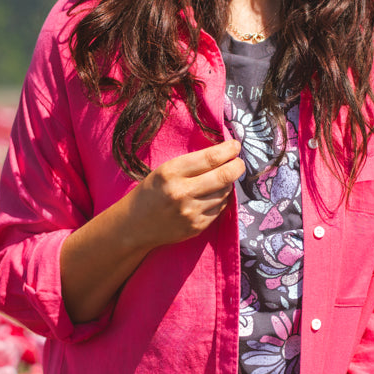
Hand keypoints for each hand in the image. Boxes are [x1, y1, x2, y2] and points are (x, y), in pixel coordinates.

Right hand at [130, 140, 244, 248]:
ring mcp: (190, 212)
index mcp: (171, 172)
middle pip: (223, 176)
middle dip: (237, 167)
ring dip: (227, 184)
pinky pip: (219, 209)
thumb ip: (192, 164)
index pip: (210, 158)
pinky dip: (220, 200)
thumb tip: (224, 156)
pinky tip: (212, 196)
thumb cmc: (151, 192)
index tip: (235, 146)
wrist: (134, 225)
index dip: (228, 150)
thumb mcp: (165, 170)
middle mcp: (182, 193)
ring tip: (221, 180)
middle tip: (239, 163)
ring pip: (224, 193)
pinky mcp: (196, 227)